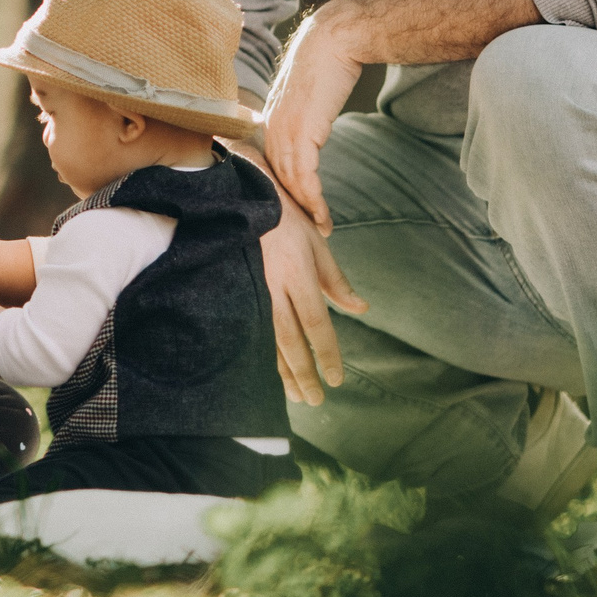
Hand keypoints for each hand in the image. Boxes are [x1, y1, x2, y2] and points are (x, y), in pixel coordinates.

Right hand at [258, 179, 366, 405]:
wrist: (240, 196)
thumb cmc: (285, 217)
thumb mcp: (316, 243)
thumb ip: (336, 280)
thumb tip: (361, 309)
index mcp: (298, 274)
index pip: (316, 323)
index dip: (326, 354)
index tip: (335, 379)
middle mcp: (273, 286)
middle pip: (291, 340)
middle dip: (304, 373)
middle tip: (316, 400)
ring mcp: (250, 289)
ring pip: (268, 340)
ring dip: (282, 371)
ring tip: (294, 396)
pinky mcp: (235, 289)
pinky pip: (249, 329)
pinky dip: (261, 353)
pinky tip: (266, 370)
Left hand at [261, 5, 363, 233]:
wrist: (334, 40)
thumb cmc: (325, 64)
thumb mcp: (308, 96)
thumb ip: (303, 115)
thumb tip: (310, 128)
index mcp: (270, 120)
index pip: (271, 164)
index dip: (283, 189)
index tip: (297, 209)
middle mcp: (270, 127)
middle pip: (277, 177)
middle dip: (292, 206)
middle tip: (308, 229)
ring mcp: (283, 130)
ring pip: (289, 181)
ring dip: (306, 208)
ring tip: (321, 228)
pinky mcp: (301, 132)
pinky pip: (304, 175)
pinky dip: (312, 199)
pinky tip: (322, 215)